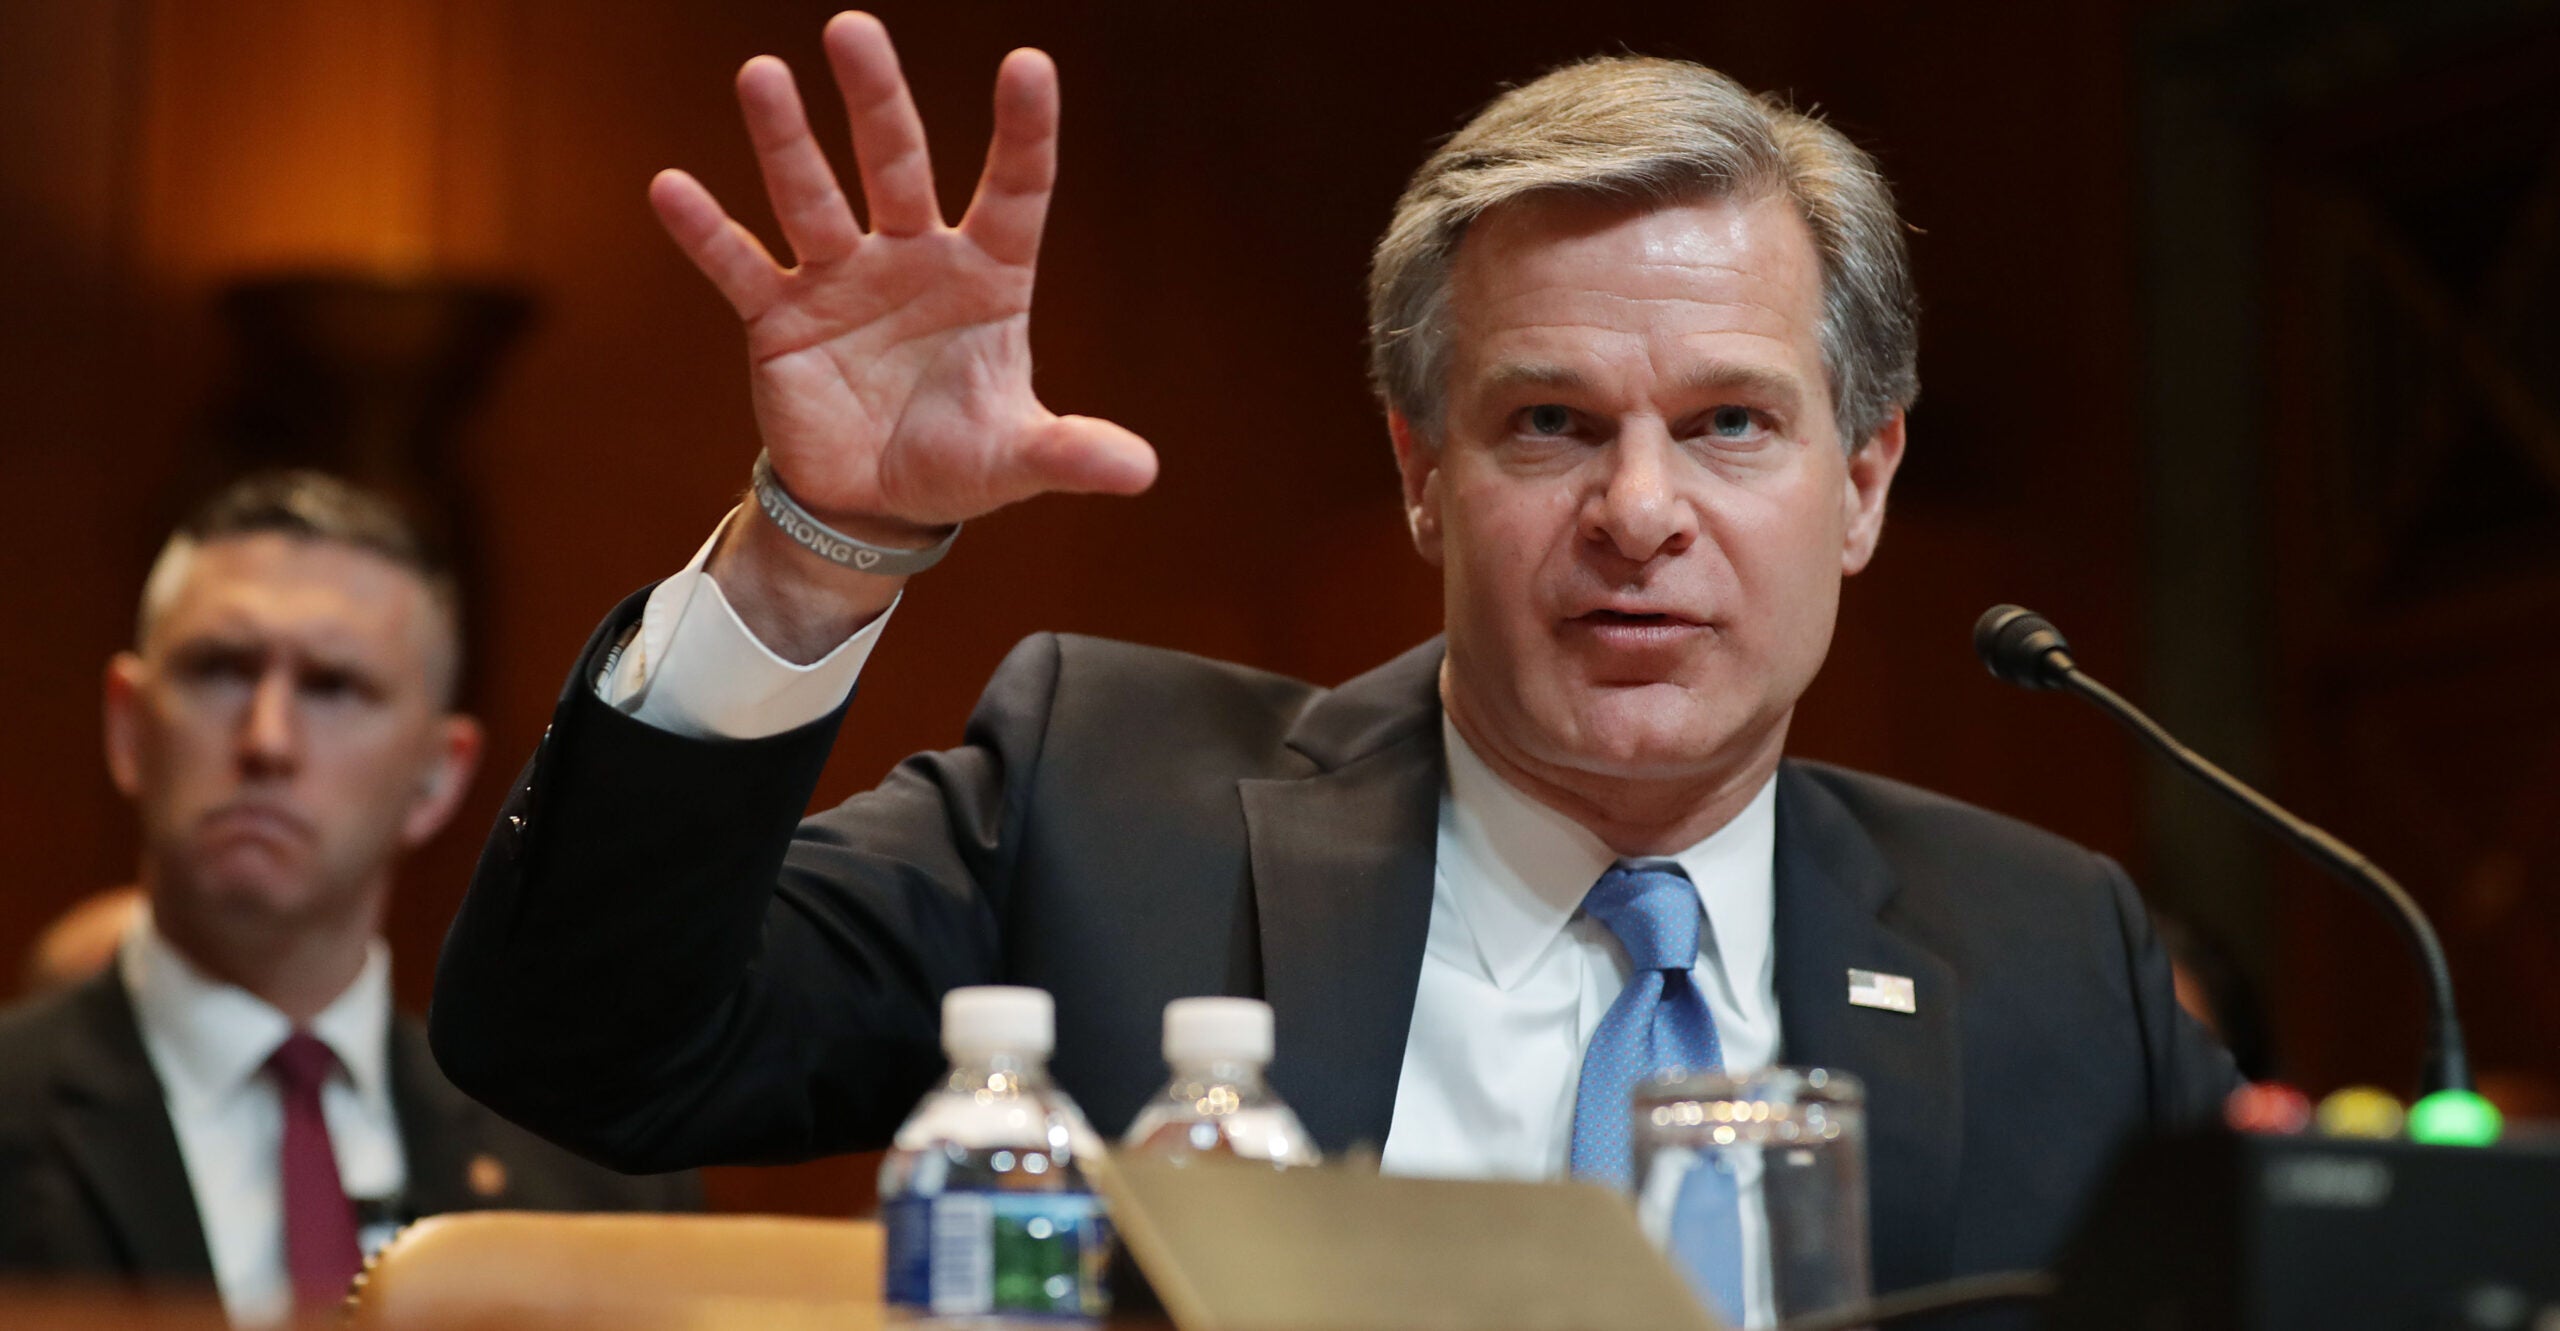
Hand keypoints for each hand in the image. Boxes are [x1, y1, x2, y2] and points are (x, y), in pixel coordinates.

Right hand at [651, 12, 1154, 536]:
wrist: (875, 504)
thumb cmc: (958, 460)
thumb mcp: (1018, 459)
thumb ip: (1073, 453)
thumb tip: (1143, 472)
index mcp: (988, 276)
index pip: (1015, 191)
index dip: (1023, 131)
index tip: (1029, 63)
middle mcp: (913, 258)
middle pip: (897, 164)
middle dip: (877, 99)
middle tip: (855, 28)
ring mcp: (842, 279)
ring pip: (812, 196)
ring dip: (786, 140)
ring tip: (762, 73)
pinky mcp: (779, 318)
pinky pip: (740, 267)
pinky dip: (706, 233)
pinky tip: (672, 188)